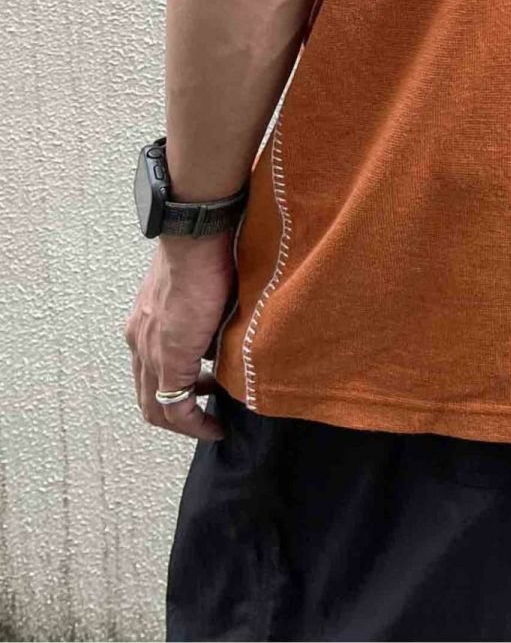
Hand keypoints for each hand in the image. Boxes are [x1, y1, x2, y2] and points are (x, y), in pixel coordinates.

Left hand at [124, 232, 233, 440]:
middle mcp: (139, 341)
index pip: (150, 372)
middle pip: (147, 398)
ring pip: (156, 407)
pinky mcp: (169, 358)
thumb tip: (219, 341)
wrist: (196, 237)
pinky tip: (214, 425)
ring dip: (184, 423)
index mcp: (144, 324)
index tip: (201, 397)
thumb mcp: (199, 292)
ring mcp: (150, 351)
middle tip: (204, 419)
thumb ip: (202, 319)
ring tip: (210, 424)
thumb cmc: (204, 251)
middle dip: (176, 416)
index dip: (173, 391)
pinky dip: (193, 423)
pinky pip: (175, 406)